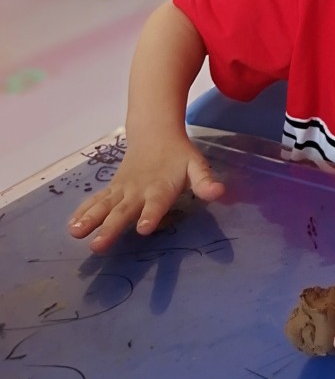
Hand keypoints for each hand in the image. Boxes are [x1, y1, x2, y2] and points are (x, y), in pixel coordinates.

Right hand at [67, 135, 223, 253]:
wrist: (155, 133)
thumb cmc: (179, 156)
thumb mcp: (197, 165)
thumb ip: (205, 181)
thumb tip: (219, 192)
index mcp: (160, 188)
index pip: (156, 204)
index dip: (150, 216)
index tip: (142, 229)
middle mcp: (138, 190)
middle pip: (123, 210)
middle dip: (110, 227)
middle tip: (98, 245)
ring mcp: (122, 190)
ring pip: (104, 206)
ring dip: (89, 219)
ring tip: (75, 234)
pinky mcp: (113, 189)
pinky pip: (96, 201)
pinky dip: (83, 212)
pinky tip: (71, 226)